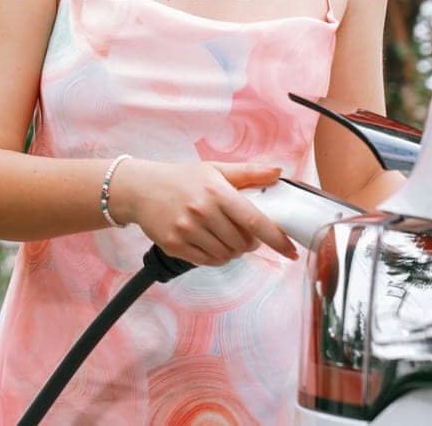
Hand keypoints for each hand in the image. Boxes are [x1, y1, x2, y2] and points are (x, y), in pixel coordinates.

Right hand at [114, 159, 300, 265]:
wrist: (140, 190)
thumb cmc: (181, 179)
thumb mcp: (214, 170)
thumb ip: (249, 173)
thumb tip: (279, 171)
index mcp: (216, 191)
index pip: (254, 221)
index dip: (276, 239)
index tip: (291, 251)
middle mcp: (202, 211)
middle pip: (242, 243)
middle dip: (250, 243)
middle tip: (244, 234)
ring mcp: (186, 230)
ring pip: (226, 255)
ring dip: (233, 251)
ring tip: (225, 237)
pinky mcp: (175, 245)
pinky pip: (207, 261)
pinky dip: (216, 257)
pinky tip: (210, 243)